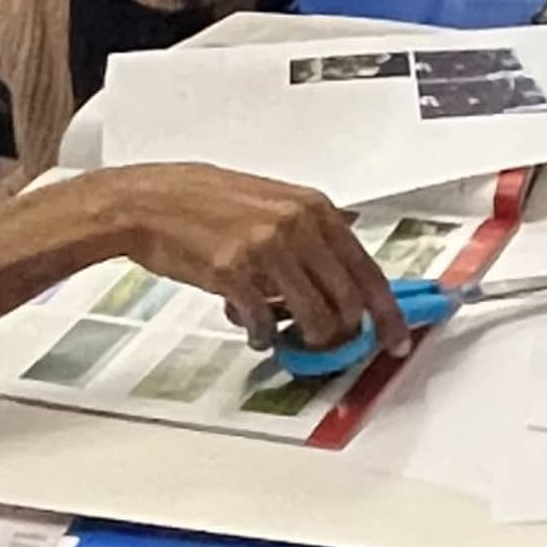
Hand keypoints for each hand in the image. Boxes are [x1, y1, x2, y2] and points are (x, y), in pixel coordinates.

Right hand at [89, 169, 408, 360]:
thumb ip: (310, 232)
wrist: (149, 202)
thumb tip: (341, 272)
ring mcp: (267, 250)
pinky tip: (254, 330)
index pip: (368, 270)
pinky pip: (266, 324)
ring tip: (286, 335)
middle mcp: (298, 226)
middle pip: (348, 301)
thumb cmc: (206, 202)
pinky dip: (264, 337)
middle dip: (344, 334)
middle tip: (330, 345)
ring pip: (315, 318)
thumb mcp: (272, 202)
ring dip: (305, 338)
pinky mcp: (234, 273)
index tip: (397, 339)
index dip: (388, 313)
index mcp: (313, 209)